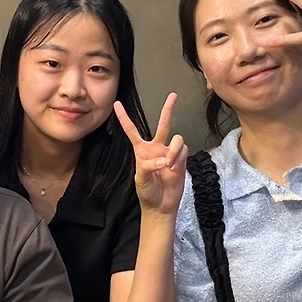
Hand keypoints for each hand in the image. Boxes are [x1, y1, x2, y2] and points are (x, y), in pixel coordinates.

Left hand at [114, 93, 187, 217]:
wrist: (161, 205)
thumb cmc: (147, 192)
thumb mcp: (140, 179)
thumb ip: (148, 166)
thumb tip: (163, 159)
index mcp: (141, 150)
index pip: (131, 130)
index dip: (124, 117)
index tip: (117, 104)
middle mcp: (156, 148)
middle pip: (163, 124)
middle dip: (168, 109)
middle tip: (173, 96)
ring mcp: (170, 152)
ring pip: (177, 138)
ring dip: (174, 151)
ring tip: (169, 165)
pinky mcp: (181, 159)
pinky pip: (184, 149)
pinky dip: (179, 157)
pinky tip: (174, 168)